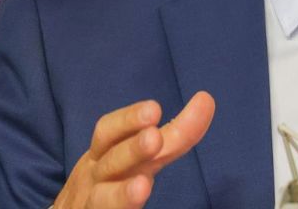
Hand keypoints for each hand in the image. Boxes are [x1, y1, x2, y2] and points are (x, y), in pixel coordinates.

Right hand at [53, 91, 215, 208]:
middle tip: (153, 138)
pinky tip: (137, 199)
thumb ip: (172, 137)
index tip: (163, 107)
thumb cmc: (108, 183)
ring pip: (102, 198)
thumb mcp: (136, 157)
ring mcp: (91, 202)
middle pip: (110, 162)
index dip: (132, 118)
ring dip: (121, 193)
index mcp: (103, 155)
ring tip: (142, 187)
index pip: (111, 132)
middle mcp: (95, 177)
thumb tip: (206, 99)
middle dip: (131, 149)